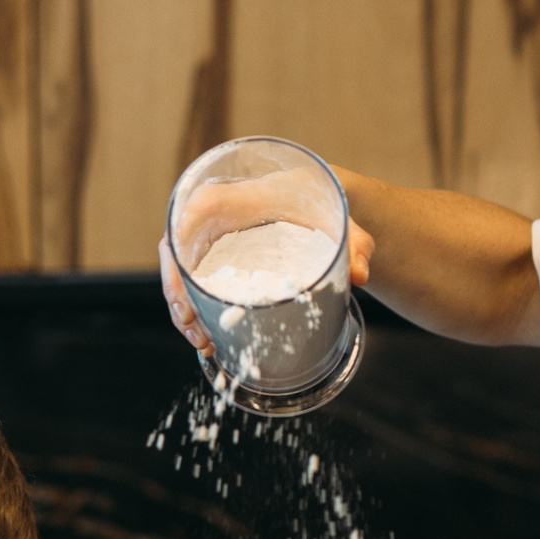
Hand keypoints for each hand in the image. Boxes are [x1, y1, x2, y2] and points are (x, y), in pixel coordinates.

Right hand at [156, 218, 373, 357]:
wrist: (316, 201)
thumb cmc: (319, 200)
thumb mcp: (340, 219)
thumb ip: (355, 242)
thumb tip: (361, 275)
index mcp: (233, 194)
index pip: (191, 212)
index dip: (180, 251)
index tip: (186, 290)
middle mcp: (212, 216)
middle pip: (177, 251)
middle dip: (178, 295)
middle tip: (196, 331)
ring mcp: (210, 240)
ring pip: (181, 273)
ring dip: (184, 310)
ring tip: (204, 344)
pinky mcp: (214, 259)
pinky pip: (193, 283)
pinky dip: (196, 311)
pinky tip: (208, 339)